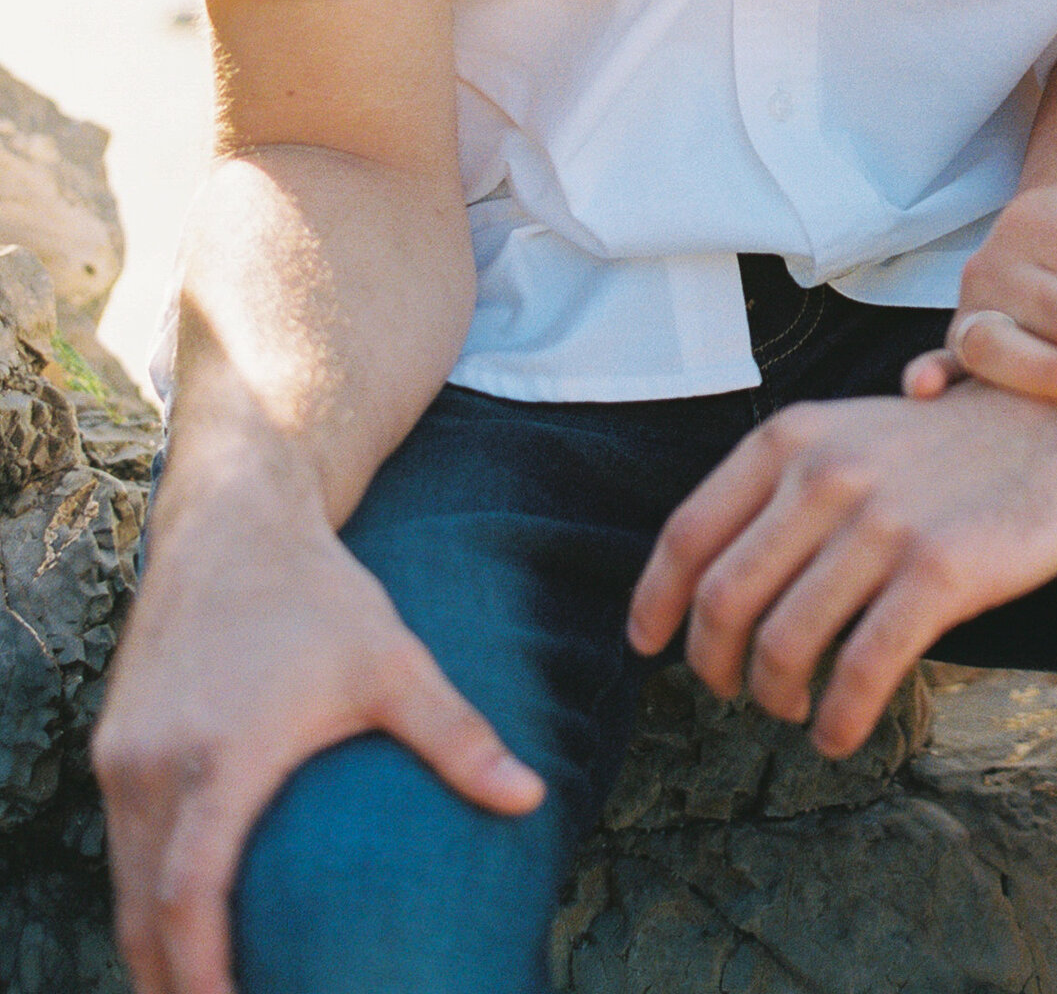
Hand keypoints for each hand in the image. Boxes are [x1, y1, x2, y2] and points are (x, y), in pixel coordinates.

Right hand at [93, 460, 542, 993]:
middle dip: (170, 982)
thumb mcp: (392, 661)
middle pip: (141, 910)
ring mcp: (122, 756)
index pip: (188, 892)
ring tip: (195, 993)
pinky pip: (117, 844)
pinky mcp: (112, 745)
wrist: (232, 521)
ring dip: (150, 945)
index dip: (200, 966)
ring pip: (121, 884)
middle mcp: (153, 763)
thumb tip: (532, 798)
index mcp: (219, 755)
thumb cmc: (318, 594)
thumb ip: (456, 736)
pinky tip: (175, 925)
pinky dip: (140, 896)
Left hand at [627, 384, 1056, 756]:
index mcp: (792, 439)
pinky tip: (842, 733)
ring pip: (784, 643)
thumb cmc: (953, 443)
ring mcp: (882, 523)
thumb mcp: (853, 435)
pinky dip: (838, 718)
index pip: (688, 535)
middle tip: (738, 692)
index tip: (650, 646)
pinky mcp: (940, 570)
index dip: (656, 603)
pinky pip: (861, 668)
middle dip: (716, 668)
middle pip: (724, 601)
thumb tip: (717, 584)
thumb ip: (788, 492)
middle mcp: (825, 474)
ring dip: (777, 698)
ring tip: (798, 711)